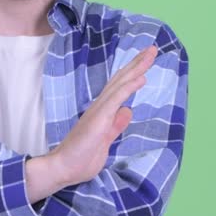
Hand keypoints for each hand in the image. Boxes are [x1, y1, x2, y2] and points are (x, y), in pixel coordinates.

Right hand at [45, 45, 157, 187]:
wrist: (63, 168)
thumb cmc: (81, 158)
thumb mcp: (105, 140)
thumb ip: (116, 126)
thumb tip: (127, 111)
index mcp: (102, 111)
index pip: (120, 87)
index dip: (133, 72)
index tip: (146, 60)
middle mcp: (100, 106)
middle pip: (121, 79)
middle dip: (138, 63)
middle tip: (153, 48)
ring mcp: (99, 111)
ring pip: (120, 83)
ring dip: (137, 68)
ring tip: (151, 53)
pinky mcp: (99, 118)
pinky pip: (116, 99)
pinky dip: (129, 86)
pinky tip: (141, 76)